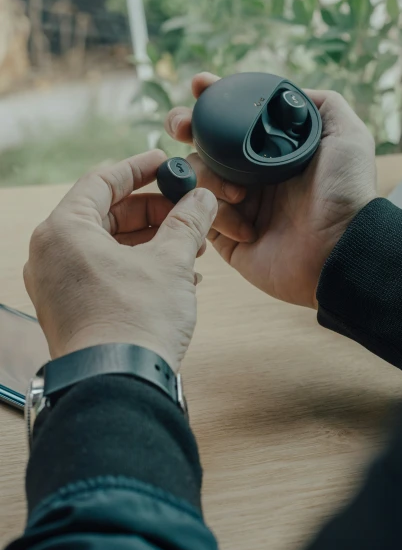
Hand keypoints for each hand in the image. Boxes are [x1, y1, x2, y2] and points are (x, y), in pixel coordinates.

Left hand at [23, 150, 217, 372]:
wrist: (118, 387)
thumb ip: (188, 222)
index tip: (166, 162)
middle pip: (107, 213)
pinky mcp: (70, 309)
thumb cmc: (135, 322)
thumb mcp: (171, 262)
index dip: (140, 168)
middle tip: (188, 209)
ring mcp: (57, 285)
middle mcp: (51, 254)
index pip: (102, 180)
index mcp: (64, 230)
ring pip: (109, 245)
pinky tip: (179, 275)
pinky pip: (105, 272)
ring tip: (192, 245)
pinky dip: (140, 266)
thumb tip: (202, 197)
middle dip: (154, 211)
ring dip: (153, 240)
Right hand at [165, 74, 376, 308]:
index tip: (199, 85)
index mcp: (272, 150)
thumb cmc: (347, 191)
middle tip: (183, 126)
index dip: (212, 97)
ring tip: (241, 194)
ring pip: (195, 175)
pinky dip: (217, 214)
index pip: (234, 117)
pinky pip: (199, 215)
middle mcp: (251, 173)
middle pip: (201, 141)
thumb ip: (323, 104)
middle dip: (185, 125)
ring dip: (210, 177)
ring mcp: (236, 204)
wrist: (340, 248)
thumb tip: (290, 91)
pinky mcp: (226, 237)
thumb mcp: (347, 135)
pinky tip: (247, 226)